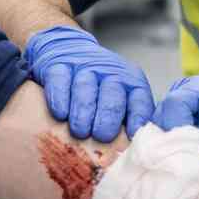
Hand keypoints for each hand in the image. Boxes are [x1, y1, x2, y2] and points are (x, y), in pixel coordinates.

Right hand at [23, 25, 153, 141]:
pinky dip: (59, 98)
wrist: (67, 49)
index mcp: (129, 81)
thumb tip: (135, 149)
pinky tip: (60, 113)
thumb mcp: (119, 99)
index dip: (138, 117)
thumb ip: (128, 121)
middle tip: (101, 136)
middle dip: (107, 117)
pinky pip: (60, 80)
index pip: (139, 99)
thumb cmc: (96, 86)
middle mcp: (109, 71)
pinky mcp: (58, 65)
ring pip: (86, 88)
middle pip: (113, 94)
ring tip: (80, 131)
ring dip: (83, 112)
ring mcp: (84, 66)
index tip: (133, 134)